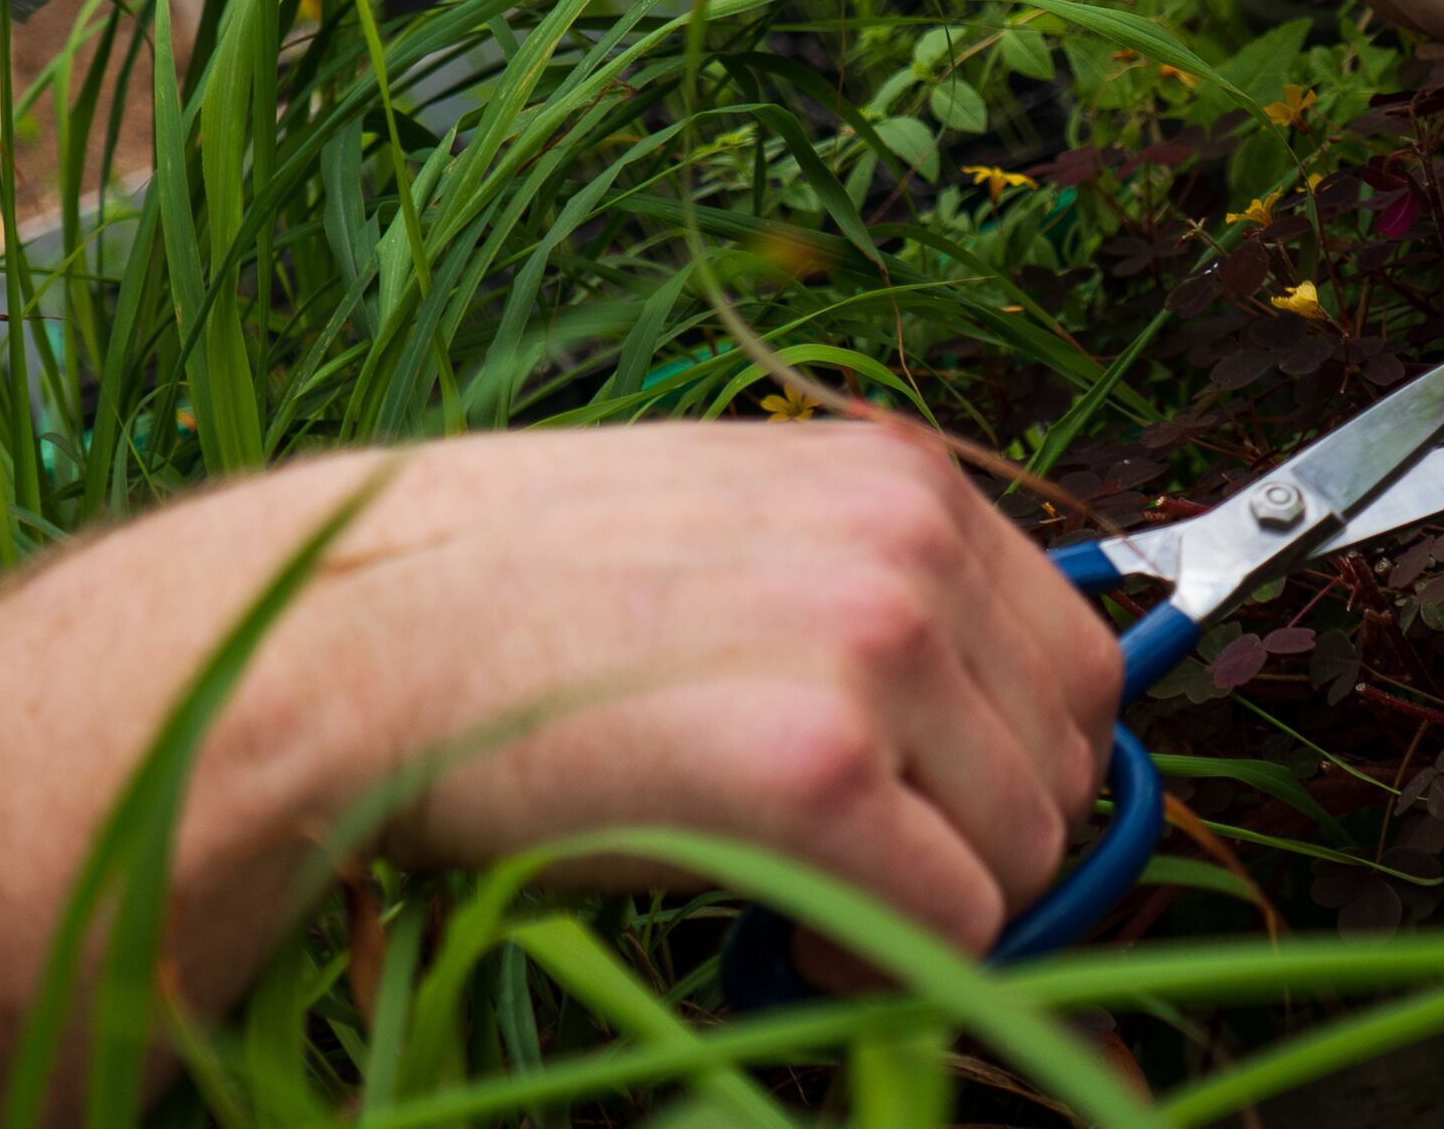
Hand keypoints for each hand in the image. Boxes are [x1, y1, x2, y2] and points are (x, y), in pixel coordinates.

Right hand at [232, 424, 1120, 958]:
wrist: (363, 636)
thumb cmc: (523, 607)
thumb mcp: (735, 543)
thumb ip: (872, 607)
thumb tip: (996, 753)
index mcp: (899, 476)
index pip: (1079, 659)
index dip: (1016, 767)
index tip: (931, 817)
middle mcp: (909, 539)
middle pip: (1067, 765)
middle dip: (980, 847)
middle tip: (852, 871)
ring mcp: (871, 644)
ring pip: (1022, 854)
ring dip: (933, 910)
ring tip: (798, 887)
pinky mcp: (818, 766)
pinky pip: (953, 924)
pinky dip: (887, 967)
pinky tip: (784, 937)